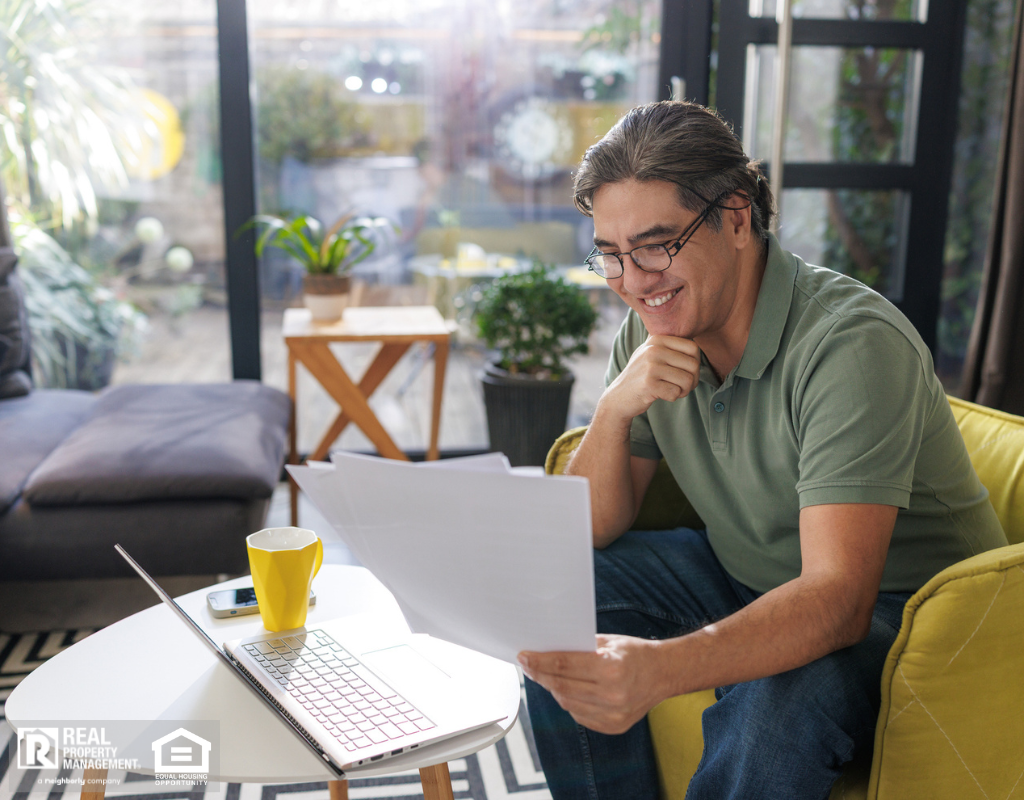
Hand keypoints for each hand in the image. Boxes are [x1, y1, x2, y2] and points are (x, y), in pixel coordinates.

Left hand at [518, 634, 670, 734]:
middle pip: (561, 687)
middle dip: (540, 675)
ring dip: (553, 689)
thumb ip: (579, 648)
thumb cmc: (634, 653)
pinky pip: (579, 715)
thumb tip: (546, 651)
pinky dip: (569, 702)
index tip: (524, 656)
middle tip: (528, 665)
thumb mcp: (608, 642)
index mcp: (610, 668)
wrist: (664, 673)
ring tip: (545, 676)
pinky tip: (567, 690)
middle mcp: (612, 695)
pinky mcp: (613, 727)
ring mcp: (613, 715)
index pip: (564, 666)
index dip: (540, 661)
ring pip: (567, 703)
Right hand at [602, 335, 699, 422]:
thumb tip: (695, 341)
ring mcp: (650, 366)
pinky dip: (672, 397)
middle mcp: (653, 350)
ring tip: (672, 390)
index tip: (684, 372)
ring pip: (688, 380)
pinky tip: (662, 395)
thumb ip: (669, 345)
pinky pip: (676, 392)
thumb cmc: (641, 376)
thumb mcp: (650, 353)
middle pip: (693, 365)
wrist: (619, 397)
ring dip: (683, 390)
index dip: (695, 363)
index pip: (693, 348)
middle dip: (692, 380)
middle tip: (680, 386)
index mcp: (657, 339)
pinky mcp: (649, 384)